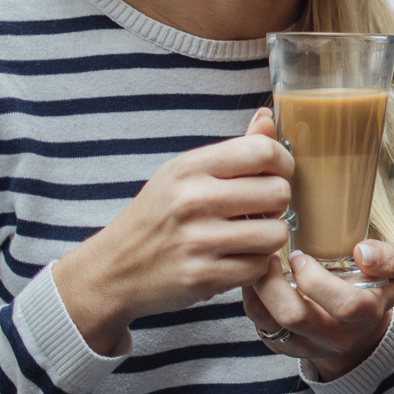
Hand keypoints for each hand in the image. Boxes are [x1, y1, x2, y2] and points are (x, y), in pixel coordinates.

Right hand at [53, 107, 293, 355]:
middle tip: (259, 211)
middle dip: (277, 204)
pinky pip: (259, 267)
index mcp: (189, 168)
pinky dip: (255, 266)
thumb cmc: (154, 217)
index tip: (276, 175)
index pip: (263, 151)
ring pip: (276, 233)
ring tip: (249, 236)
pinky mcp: (203, 277)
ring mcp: (197, 241)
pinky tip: (235, 259)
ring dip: (269, 238)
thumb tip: (266, 117)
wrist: (111, 271)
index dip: (283, 164)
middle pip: (278, 192)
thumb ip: (232, 150)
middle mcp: (192, 200)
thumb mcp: (182, 174)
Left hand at [242, 240, 393, 380]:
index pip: (345, 305)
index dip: (317, 279)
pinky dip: (252, 297)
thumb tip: (361, 251)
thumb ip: (390, 257)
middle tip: (271, 255)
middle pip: (296, 316)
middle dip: (274, 281)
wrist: (361, 326)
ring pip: (270, 321)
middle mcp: (337, 337)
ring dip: (258, 288)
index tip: (300, 255)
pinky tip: (259, 278)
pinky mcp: (285, 347)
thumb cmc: (377, 286)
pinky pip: (259, 325)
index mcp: (367, 315)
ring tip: (261, 263)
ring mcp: (308, 346)